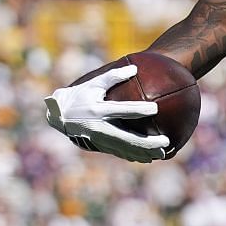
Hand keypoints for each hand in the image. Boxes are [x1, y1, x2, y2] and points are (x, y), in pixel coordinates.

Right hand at [43, 64, 172, 161]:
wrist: (60, 116)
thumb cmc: (80, 96)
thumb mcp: (93, 84)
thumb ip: (114, 76)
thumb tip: (135, 68)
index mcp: (97, 110)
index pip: (121, 110)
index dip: (138, 110)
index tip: (155, 109)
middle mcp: (99, 127)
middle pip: (127, 138)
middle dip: (147, 142)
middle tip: (166, 141)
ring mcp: (99, 140)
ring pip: (126, 150)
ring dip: (144, 153)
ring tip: (163, 153)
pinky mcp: (100, 146)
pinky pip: (120, 153)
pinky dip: (135, 156)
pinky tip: (148, 157)